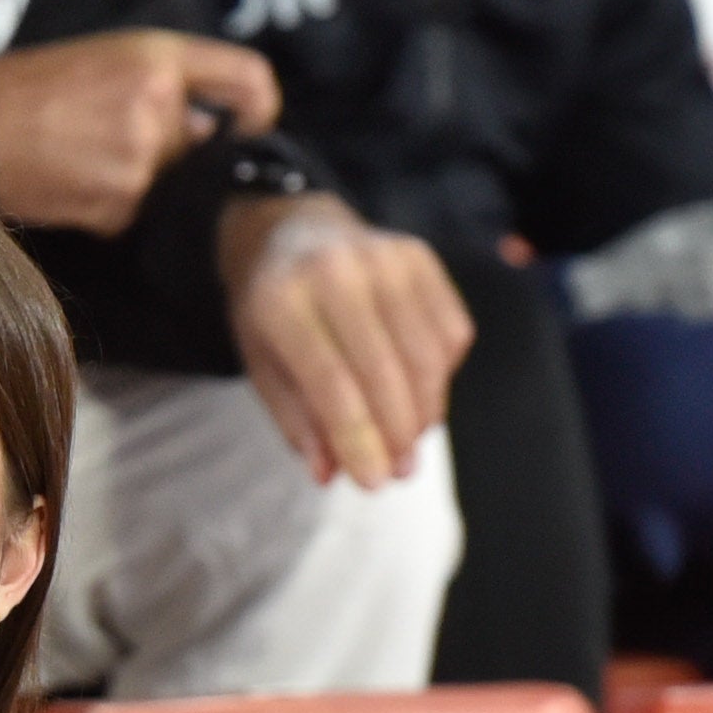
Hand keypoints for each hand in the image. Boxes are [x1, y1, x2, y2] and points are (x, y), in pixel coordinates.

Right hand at [0, 29, 280, 236]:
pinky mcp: (119, 204)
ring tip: (84, 156)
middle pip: (203, 141)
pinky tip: (72, 182)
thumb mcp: (102, 56)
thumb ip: (163, 81)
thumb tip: (209, 126)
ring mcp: (140, 158)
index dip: (259, 108)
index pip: (250, 79)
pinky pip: (137, 212)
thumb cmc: (24, 90)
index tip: (241, 124)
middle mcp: (158, 104)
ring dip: (138, 178)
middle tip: (112, 137)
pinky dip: (111, 204)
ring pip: (169, 180)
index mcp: (156, 57)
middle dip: (171, 148)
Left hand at [222, 196, 474, 492]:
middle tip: (399, 471)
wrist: (291, 230)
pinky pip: (450, 332)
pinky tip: (418, 389)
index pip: (331, 384)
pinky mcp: (421, 257)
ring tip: (409, 442)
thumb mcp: (263, 363)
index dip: (357, 440)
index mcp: (282, 300)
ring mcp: (385, 258)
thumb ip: (297, 419)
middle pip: (385, 372)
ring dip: (424, 412)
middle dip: (397, 434)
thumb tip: (332, 473)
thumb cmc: (272, 309)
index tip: (372, 482)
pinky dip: (442, 374)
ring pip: (426, 356)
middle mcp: (336, 270)